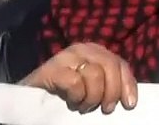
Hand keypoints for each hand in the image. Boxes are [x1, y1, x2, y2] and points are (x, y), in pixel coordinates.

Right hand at [20, 42, 136, 113]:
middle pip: (110, 66)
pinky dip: (77, 96)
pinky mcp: (50, 69)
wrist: (29, 100)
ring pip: (94, 74)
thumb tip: (129, 98)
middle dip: (111, 92)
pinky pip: (75, 82)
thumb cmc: (65, 94)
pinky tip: (71, 102)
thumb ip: (108, 83)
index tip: (129, 104)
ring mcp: (65, 57)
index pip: (120, 63)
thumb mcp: (92, 86)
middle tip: (104, 109)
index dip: (127, 84)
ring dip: (91, 97)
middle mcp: (82, 49)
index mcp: (95, 51)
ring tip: (82, 105)